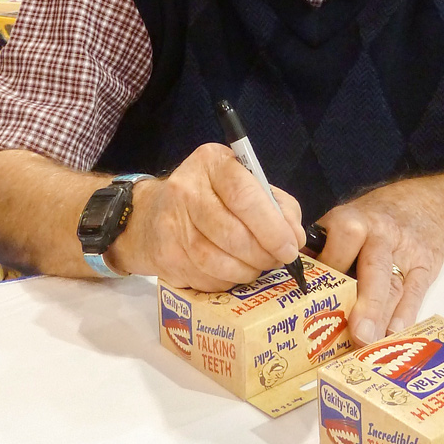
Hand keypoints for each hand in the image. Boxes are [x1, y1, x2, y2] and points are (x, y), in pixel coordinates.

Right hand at [109, 142, 305, 291]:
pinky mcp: (164, 255)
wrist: (148, 215)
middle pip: (234, 233)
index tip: (290, 246)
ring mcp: (171, 224)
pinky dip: (227, 280)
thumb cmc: (210, 197)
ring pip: (219, 260)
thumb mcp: (244, 184)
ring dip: (247, 270)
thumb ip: (276, 205)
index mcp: (212, 163)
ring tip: (258, 266)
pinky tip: (233, 272)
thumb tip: (295, 237)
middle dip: (264, 254)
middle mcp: (186, 189)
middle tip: (278, 260)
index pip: (245, 196)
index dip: (272, 227)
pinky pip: (205, 277)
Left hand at [314, 187, 443, 344]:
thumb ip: (322, 247)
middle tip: (355, 333)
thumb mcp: (346, 219)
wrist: (422, 204)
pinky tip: (394, 332)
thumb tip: (285, 281)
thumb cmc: (372, 221)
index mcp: (353, 221)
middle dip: (365, 301)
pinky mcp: (426, 266)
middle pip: (373, 266)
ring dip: (382, 315)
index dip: (330, 268)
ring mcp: (406, 251)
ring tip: (369, 341)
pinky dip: (405, 314)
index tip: (314, 296)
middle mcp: (381, 235)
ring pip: (393, 284)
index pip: (342, 241)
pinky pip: (416, 292)